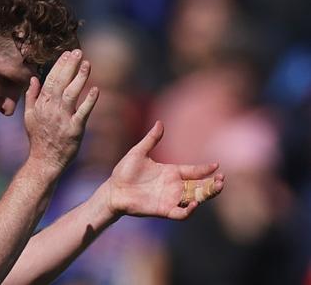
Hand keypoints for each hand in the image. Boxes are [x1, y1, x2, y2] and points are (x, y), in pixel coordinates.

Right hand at [24, 50, 98, 169]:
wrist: (44, 160)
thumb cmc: (38, 138)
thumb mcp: (28, 116)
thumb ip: (31, 96)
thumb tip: (33, 78)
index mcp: (40, 104)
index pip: (50, 80)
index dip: (59, 65)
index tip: (67, 54)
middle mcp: (50, 109)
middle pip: (60, 82)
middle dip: (69, 65)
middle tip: (78, 52)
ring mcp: (62, 119)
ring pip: (71, 93)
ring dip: (79, 77)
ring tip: (87, 63)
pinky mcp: (74, 129)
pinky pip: (83, 112)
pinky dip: (90, 100)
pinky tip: (96, 89)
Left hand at [103, 121, 224, 219]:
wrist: (113, 190)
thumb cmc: (124, 171)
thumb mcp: (138, 152)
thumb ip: (151, 139)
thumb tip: (160, 122)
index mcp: (170, 172)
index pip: (193, 170)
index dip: (205, 168)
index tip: (216, 165)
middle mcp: (173, 186)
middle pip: (200, 186)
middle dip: (213, 184)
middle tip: (222, 179)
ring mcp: (170, 198)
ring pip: (195, 199)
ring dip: (207, 195)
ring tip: (217, 187)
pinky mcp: (163, 210)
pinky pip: (181, 213)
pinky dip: (189, 210)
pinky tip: (195, 203)